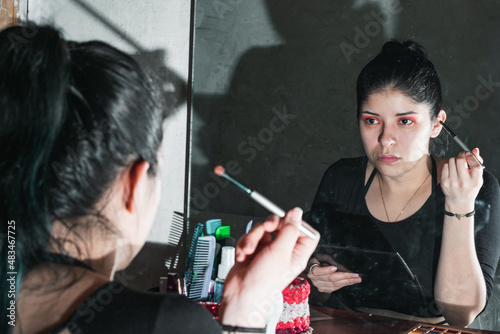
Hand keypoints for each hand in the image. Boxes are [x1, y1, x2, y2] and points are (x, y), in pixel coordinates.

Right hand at [220, 208, 318, 326]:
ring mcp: (267, 250)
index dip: (297, 223)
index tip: (288, 221)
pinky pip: (249, 237)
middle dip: (270, 225)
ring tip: (249, 249)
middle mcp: (283, 250)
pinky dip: (244, 244)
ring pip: (262, 229)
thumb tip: (296, 213)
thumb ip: (289, 230)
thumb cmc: (263, 283)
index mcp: (297, 253)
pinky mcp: (253, 250)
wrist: (240, 295)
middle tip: (267, 227)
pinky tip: (243, 255)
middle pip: (281, 225)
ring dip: (252, 237)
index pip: (305, 232)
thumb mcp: (280, 252)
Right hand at [307, 255, 360, 292]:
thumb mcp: (321, 256)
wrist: (313, 269)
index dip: (326, 270)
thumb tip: (335, 266)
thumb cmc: (319, 261)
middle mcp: (314, 279)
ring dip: (347, 282)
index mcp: (312, 269)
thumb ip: (327, 259)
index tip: (335, 267)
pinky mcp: (323, 289)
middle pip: (330, 279)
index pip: (318, 271)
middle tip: (356, 276)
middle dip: (345, 277)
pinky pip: (335, 288)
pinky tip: (350, 282)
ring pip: (334, 285)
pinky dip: (343, 285)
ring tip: (357, 279)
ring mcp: (318, 285)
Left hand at [440, 148, 483, 209]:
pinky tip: (452, 170)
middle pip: (460, 160)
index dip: (471, 156)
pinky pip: (445, 165)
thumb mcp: (478, 178)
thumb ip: (477, 163)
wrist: (459, 200)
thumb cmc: (470, 187)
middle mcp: (464, 182)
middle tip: (462, 157)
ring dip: (455, 160)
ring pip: (452, 161)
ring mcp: (453, 182)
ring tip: (457, 166)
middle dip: (461, 155)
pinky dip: (449, 165)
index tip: (469, 154)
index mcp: (475, 181)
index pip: (475, 164)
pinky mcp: (444, 182)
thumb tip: (474, 150)